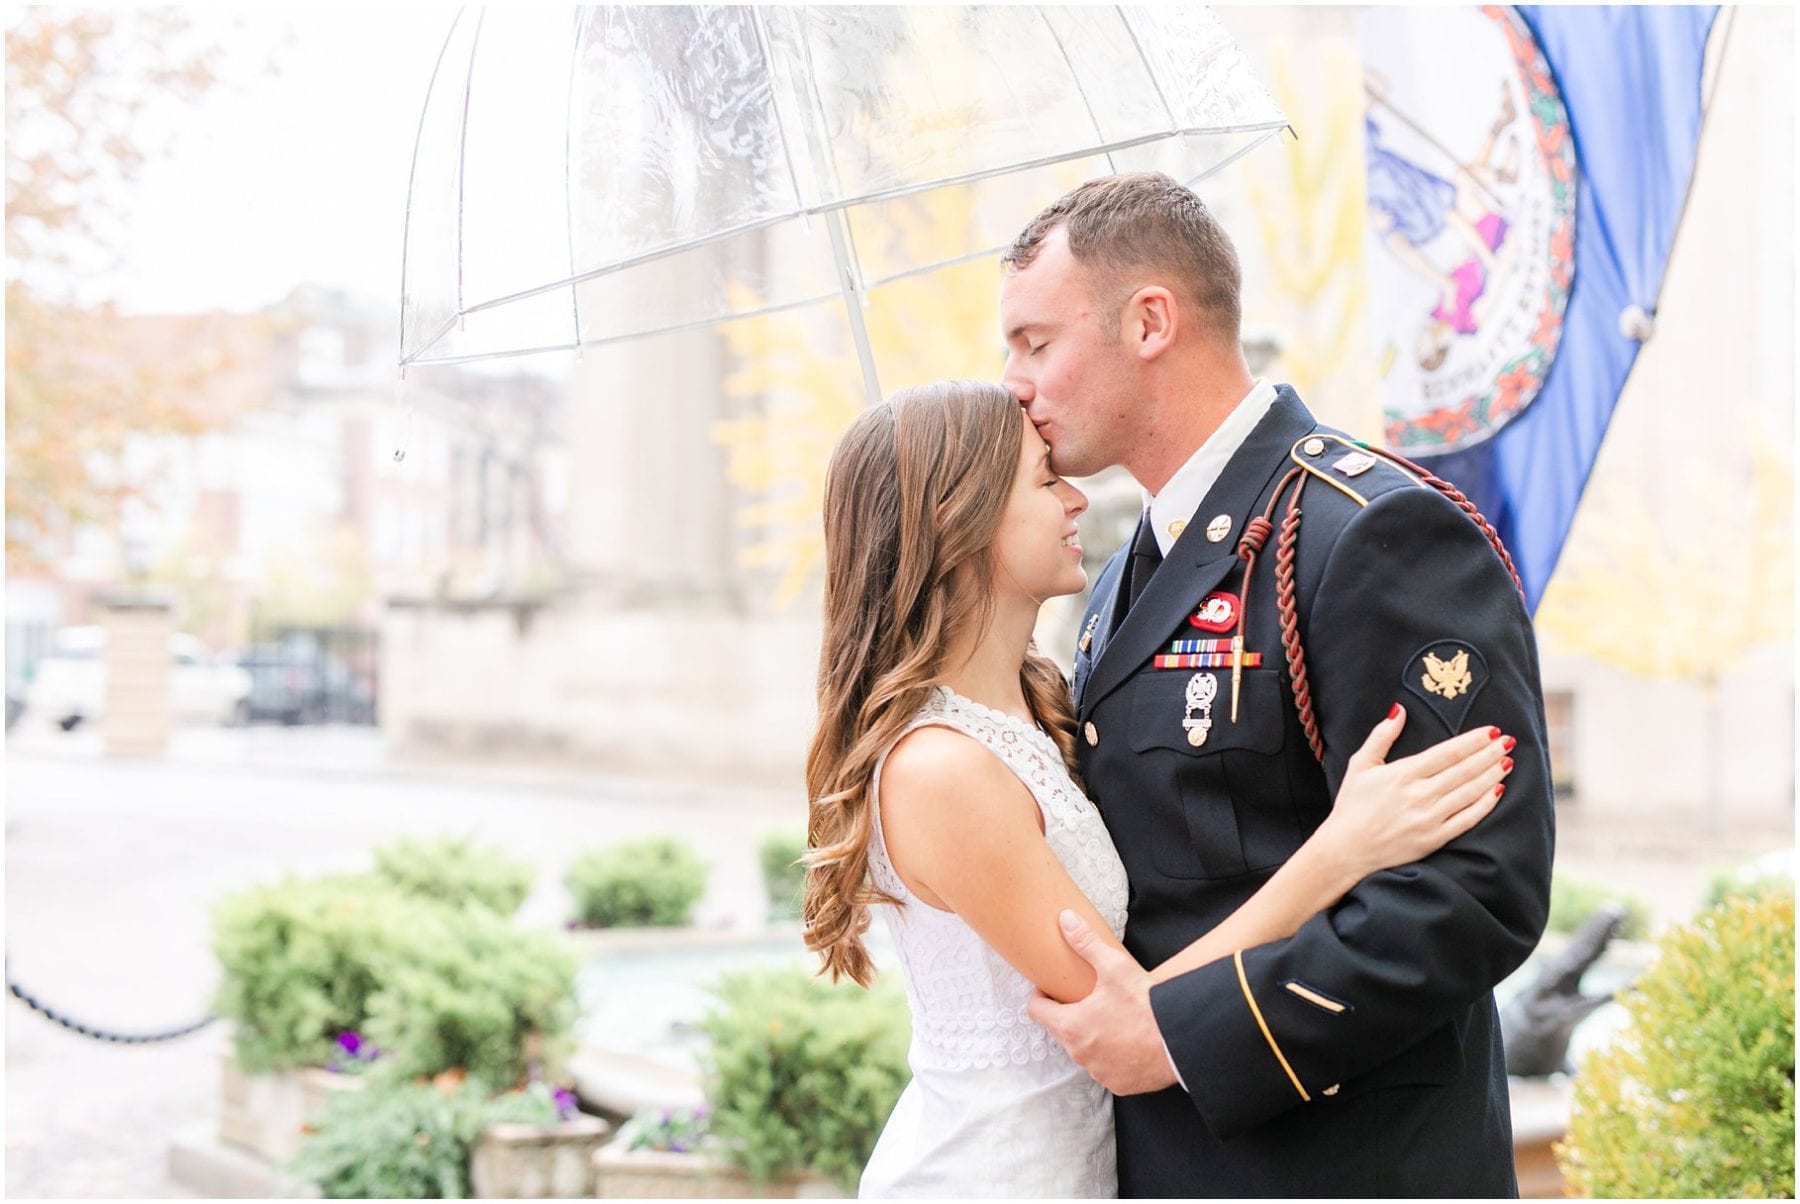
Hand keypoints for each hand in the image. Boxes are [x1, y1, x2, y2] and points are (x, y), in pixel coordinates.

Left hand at [1026, 910, 1177, 1095]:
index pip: (1037, 1011)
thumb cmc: (1146, 1005)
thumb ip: (1085, 943)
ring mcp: (1099, 1072)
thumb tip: (1065, 920)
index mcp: (1071, 1026)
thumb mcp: (1114, 967)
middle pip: (1060, 1030)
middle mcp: (1079, 1054)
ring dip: (1091, 1037)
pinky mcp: (1119, 1084)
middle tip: (1088, 999)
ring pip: (1084, 1051)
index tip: (1054, 987)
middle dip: (1069, 1015)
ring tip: (1111, 1019)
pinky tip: (1127, 1041)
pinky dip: (1111, 1057)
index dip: (1042, 996)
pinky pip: (1106, 1069)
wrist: (1182, 1039)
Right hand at [1319, 703, 1513, 881]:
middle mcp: (1420, 795)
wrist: (1346, 850)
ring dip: (1491, 775)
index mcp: (1403, 773)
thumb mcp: (1360, 765)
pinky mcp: (1434, 839)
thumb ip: (1381, 736)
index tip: (1492, 730)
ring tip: (1507, 761)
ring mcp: (1429, 818)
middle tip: (1509, 741)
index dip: (1473, 740)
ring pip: (1470, 792)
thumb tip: (1399, 709)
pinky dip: (1485, 804)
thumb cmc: (1351, 806)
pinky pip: (1467, 819)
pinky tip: (1497, 791)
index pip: (1448, 752)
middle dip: (1490, 753)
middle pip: (1464, 770)